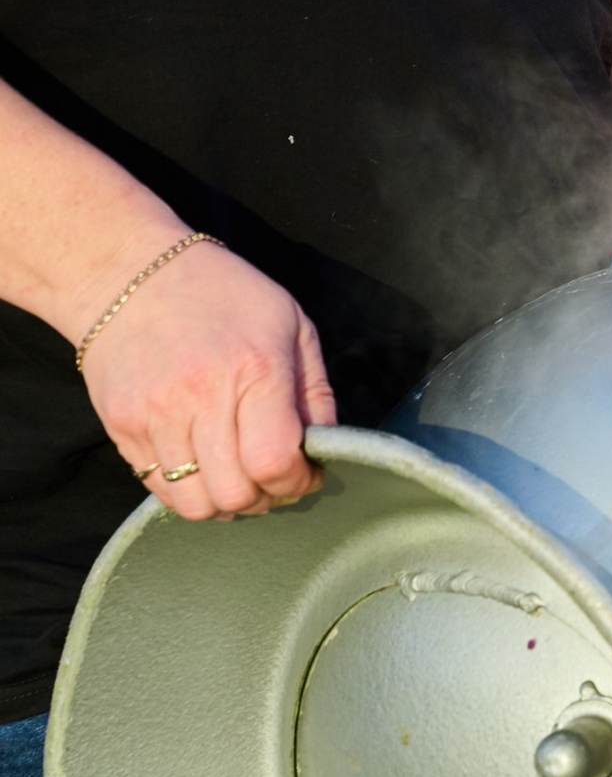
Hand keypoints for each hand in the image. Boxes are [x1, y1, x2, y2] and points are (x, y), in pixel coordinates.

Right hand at [79, 241, 337, 521]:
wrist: (128, 271)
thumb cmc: (222, 292)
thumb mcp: (290, 323)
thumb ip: (315, 392)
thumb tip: (325, 448)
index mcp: (254, 368)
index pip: (275, 462)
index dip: (298, 482)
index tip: (306, 472)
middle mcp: (201, 397)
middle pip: (236, 494)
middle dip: (265, 497)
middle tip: (273, 478)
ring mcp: (155, 416)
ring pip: (195, 504)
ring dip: (225, 502)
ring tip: (237, 475)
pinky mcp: (122, 428)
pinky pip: (158, 491)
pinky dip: (187, 491)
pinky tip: (203, 464)